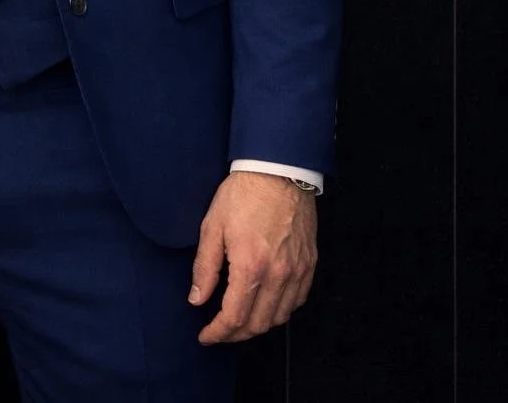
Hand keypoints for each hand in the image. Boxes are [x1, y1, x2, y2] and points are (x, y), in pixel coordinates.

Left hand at [189, 171, 317, 343]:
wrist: (278, 169)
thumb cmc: (242, 194)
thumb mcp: (213, 226)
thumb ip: (205, 268)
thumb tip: (197, 300)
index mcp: (250, 266)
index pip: (234, 317)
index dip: (218, 333)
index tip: (206, 337)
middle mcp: (278, 275)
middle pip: (258, 324)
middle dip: (236, 335)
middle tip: (220, 331)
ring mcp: (297, 270)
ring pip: (280, 317)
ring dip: (258, 325)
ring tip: (241, 320)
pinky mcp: (310, 263)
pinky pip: (297, 301)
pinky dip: (281, 311)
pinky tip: (267, 304)